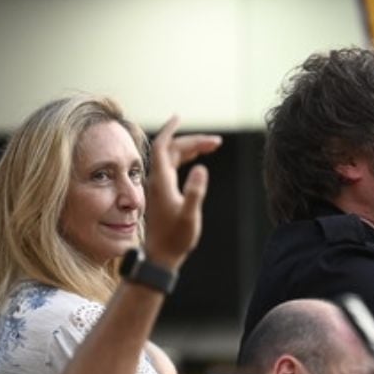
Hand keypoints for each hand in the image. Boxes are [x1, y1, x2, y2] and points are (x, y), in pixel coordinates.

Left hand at [144, 116, 221, 268]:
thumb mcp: (189, 215)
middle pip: (172, 151)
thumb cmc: (175, 239)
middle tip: (216, 142)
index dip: (170, 130)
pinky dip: (184, 160)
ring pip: (173, 159)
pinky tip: (195, 163)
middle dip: (193, 141)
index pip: (163, 147)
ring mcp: (159, 188)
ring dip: (190, 150)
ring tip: (211, 148)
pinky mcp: (162, 195)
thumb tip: (201, 168)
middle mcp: (157, 181)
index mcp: (162, 181)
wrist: (159, 256)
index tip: (179, 116)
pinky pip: (172, 169)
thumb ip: (195, 192)